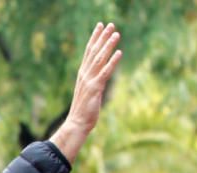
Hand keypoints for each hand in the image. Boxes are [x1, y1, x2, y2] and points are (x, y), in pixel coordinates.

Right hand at [49, 22, 122, 162]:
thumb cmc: (83, 111)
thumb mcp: (89, 93)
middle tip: (110, 24)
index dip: (94, 38)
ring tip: (116, 33)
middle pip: (94, 52)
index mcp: (82, 75)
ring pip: (99, 59)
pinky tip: (119, 53)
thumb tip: (100, 78)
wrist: (76, 123)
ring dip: (108, 45)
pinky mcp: (95, 88)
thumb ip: (94, 82)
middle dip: (102, 37)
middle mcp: (84, 75)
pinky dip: (112, 62)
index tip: (100, 26)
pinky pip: (105, 72)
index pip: (88, 52)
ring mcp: (89, 81)